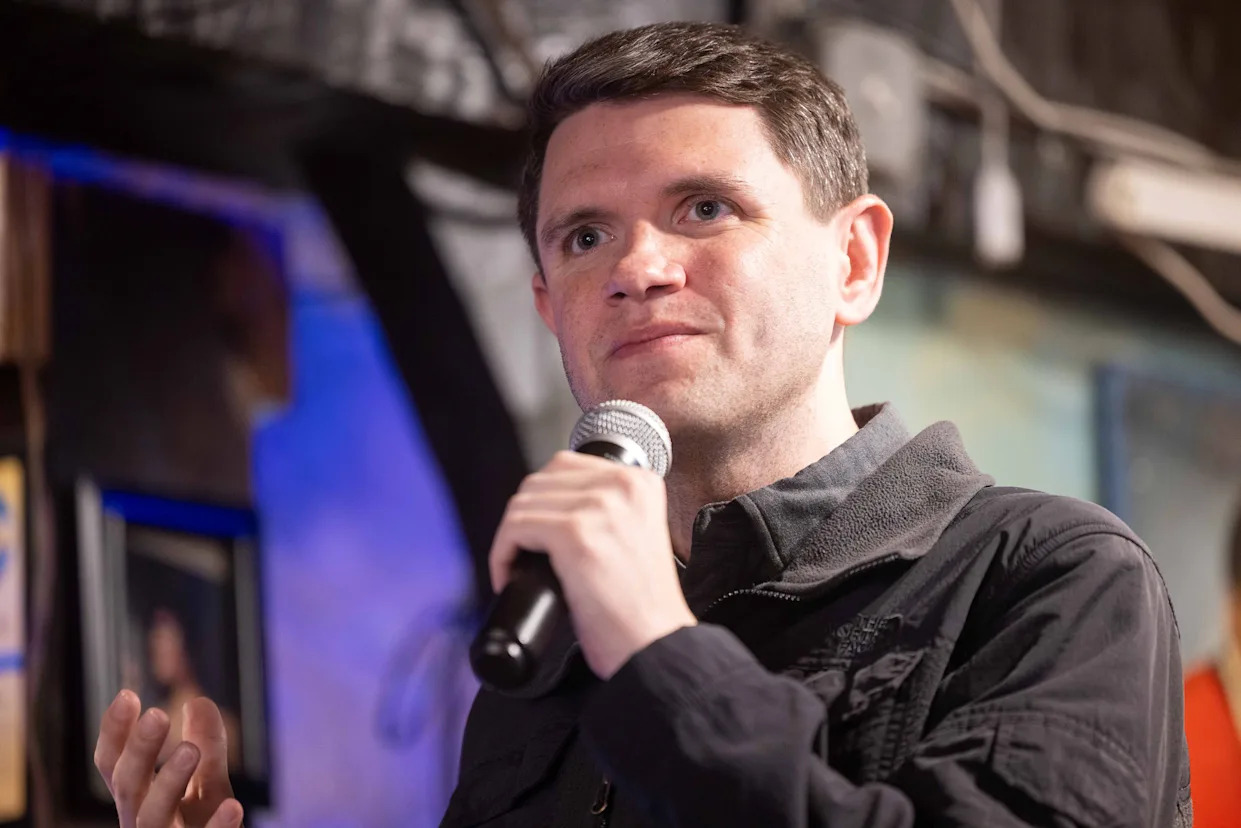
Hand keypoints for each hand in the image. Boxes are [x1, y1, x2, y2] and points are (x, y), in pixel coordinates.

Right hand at [94, 690, 243, 827]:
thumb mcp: (208, 786)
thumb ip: (206, 746)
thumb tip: (199, 700)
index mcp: (139, 801)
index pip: (115, 765)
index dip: (115, 733)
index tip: (128, 695)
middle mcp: (143, 823)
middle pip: (129, 786)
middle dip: (139, 751)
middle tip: (157, 714)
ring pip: (152, 818)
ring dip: (169, 783)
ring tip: (191, 749)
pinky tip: (233, 805)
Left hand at [490, 451, 695, 678]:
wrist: (657, 646)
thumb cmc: (642, 609)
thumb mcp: (635, 537)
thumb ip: (606, 512)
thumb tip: (550, 509)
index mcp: (640, 481)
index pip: (565, 465)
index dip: (541, 501)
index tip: (536, 535)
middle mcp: (623, 484)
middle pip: (539, 481)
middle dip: (522, 519)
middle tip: (522, 556)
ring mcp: (600, 506)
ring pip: (523, 504)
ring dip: (508, 539)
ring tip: (516, 571)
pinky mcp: (576, 533)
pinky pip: (515, 528)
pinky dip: (502, 554)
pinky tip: (509, 577)